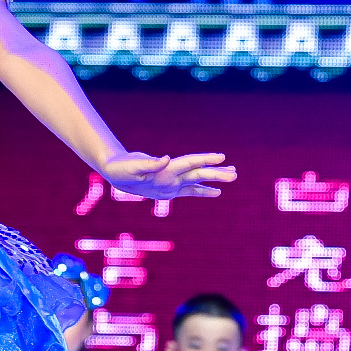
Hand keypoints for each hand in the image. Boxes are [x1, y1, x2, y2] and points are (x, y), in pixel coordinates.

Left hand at [103, 150, 234, 202]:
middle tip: (235, 173)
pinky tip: (217, 192)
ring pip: (198, 180)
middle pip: (198, 172)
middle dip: (217, 173)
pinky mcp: (169, 190)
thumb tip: (167, 158)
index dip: (206, 160)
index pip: (190, 163)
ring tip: (233, 175)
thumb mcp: (132, 168)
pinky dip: (203, 191)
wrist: (115, 170)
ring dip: (215, 178)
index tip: (221, 157)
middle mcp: (173, 173)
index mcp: (166, 168)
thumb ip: (149, 164)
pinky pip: (190, 191)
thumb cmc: (121, 168)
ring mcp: (173, 181)